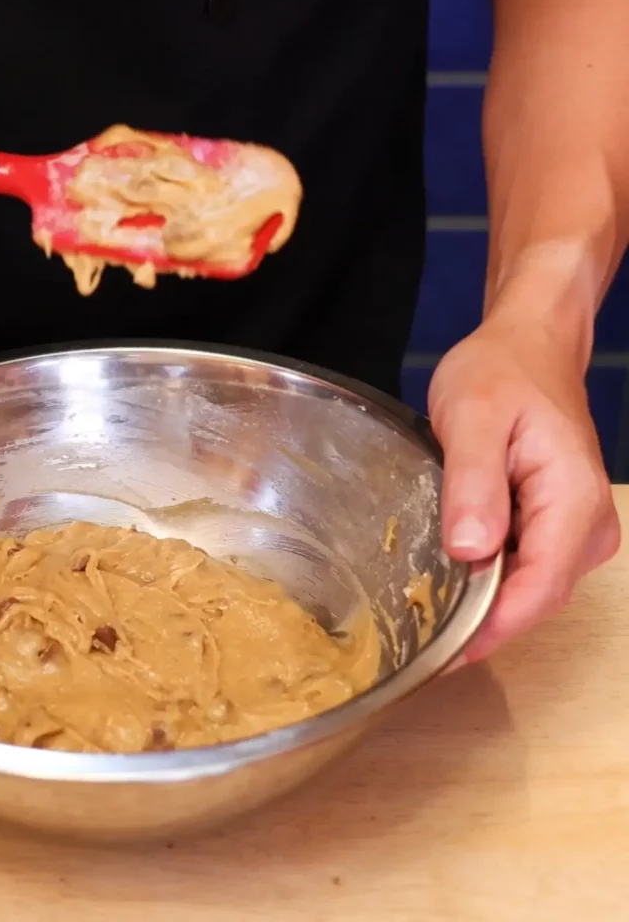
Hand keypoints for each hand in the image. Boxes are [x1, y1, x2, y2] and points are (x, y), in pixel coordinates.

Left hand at [428, 318, 619, 663]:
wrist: (526, 349)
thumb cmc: (500, 373)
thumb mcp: (474, 417)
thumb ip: (475, 482)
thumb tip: (472, 551)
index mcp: (574, 502)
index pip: (539, 588)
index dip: (491, 627)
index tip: (441, 652)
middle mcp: (587, 527)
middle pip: (534, 598)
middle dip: (480, 624)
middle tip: (415, 638)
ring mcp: (575, 530)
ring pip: (527, 590)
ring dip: (481, 607)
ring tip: (421, 615)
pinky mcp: (556, 527)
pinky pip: (523, 569)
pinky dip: (486, 582)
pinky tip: (444, 581)